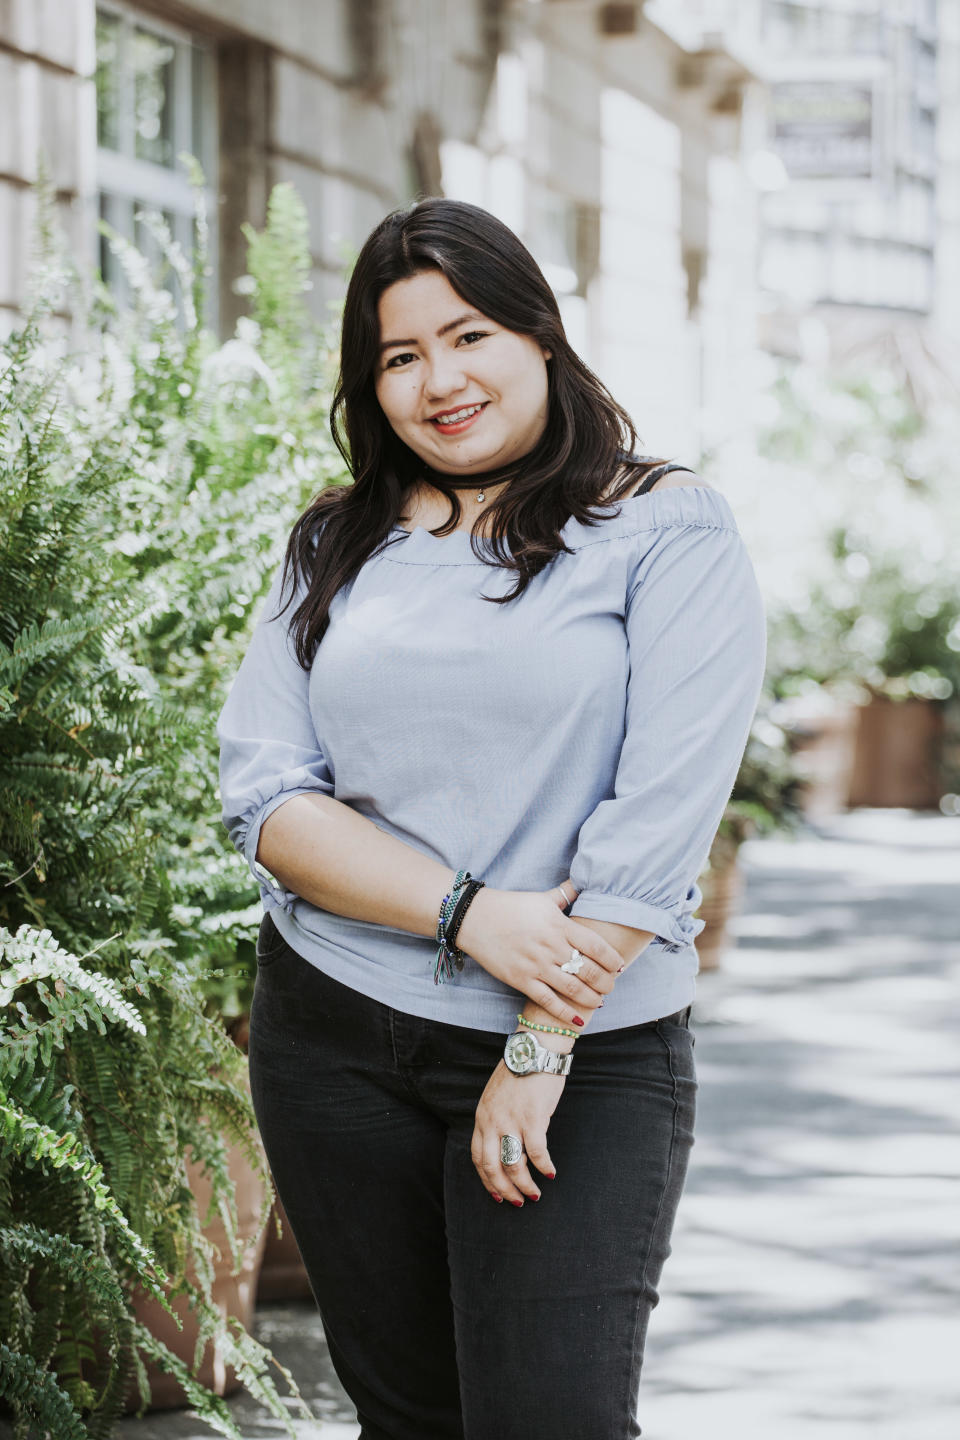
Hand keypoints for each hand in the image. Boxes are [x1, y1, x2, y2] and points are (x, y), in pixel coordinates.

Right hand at [456, 880, 621, 1028]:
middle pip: (587, 969)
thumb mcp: (541, 897)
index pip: (595, 945)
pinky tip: (579, 1020)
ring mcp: (535, 965)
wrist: (474, 918)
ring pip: (572, 988)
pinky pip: (548, 1001)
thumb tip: (584, 882)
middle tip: (612, 986)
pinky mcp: (520, 979)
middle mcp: (550, 946)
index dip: (612, 958)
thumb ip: (565, 894)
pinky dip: (566, 1013)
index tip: (620, 966)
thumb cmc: (511, 906)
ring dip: (591, 998)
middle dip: (605, 982)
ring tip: (600, 1001)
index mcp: (558, 924)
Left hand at [472, 1059, 564, 1204]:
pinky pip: (537, 1153)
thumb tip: (505, 1147)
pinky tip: (550, 1172)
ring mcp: (511, 1121)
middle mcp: (492, 1122)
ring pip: (513, 1166)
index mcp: (481, 1118)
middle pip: (492, 1168)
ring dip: (524, 1185)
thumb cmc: (519, 1072)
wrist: (534, 1050)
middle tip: (518, 1202)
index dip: (487, 1181)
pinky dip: (544, 1167)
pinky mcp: (533, 1119)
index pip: (478, 1158)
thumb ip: (495, 1121)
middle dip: (504, 1191)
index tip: (497, 1195)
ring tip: (535, 1194)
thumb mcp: (496, 1097)